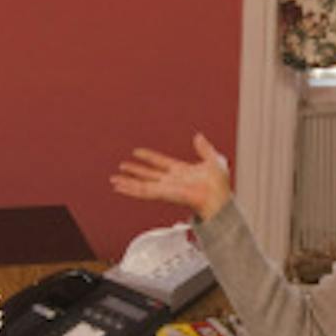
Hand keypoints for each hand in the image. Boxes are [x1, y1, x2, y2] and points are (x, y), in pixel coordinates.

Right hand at [110, 134, 233, 220]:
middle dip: (134, 171)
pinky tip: (121, 187)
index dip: (149, 157)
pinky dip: (131, 189)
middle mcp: (172, 181)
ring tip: (115, 179)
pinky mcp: (164, 194)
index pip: (161, 162)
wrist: (219, 199)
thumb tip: (199, 136)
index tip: (138, 152)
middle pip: (148, 174)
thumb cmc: (220, 187)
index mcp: (182, 172)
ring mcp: (167, 188)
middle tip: (122, 167)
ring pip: (142, 184)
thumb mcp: (214, 160)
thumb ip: (204, 148)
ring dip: (128, 181)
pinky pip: (144, 191)